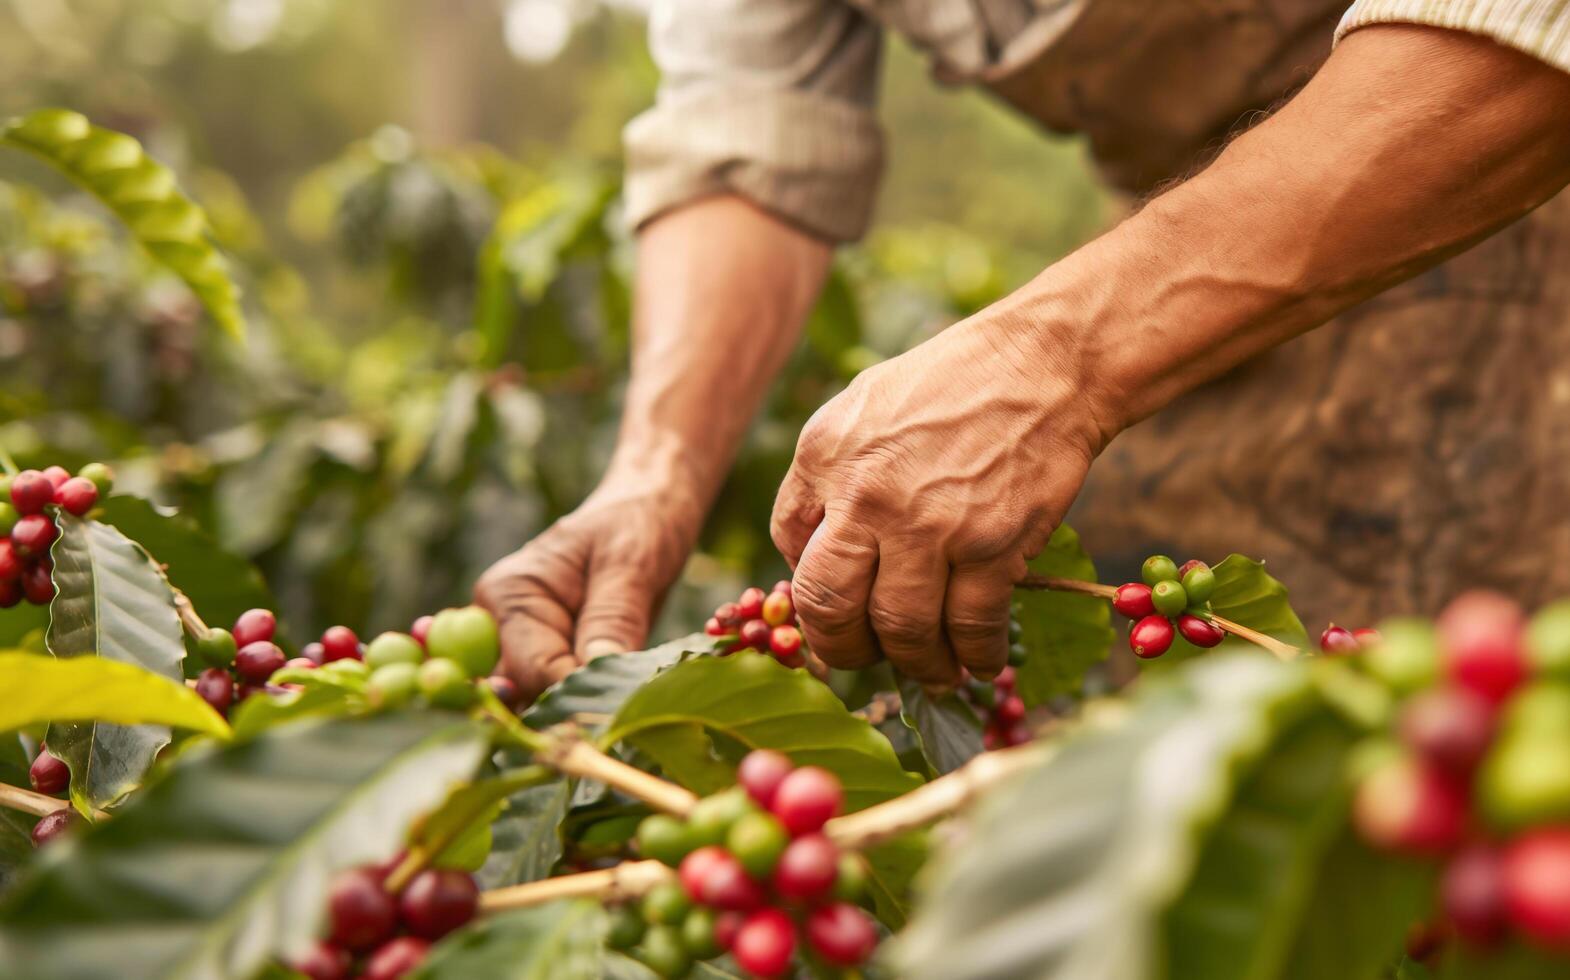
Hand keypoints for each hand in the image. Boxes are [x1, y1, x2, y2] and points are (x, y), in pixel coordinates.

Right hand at [475, 479, 700, 701]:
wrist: (648, 509)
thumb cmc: (638, 524)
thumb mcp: (631, 563)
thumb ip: (612, 617)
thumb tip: (596, 672)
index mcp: (511, 593)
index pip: (532, 668)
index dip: (575, 696)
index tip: (620, 712)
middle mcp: (502, 623)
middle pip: (522, 693)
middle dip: (566, 713)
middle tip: (611, 729)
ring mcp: (523, 646)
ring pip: (534, 703)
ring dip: (575, 715)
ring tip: (617, 722)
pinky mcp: (551, 660)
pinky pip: (555, 697)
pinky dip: (584, 708)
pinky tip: (615, 712)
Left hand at [771, 307, 1110, 686]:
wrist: (1046, 361)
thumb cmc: (957, 382)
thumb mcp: (864, 406)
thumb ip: (832, 474)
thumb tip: (815, 549)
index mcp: (823, 454)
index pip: (788, 545)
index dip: (811, 584)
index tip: (840, 603)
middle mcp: (864, 494)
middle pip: (828, 606)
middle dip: (844, 648)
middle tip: (869, 655)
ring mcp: (928, 524)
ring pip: (900, 631)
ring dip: (917, 664)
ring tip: (934, 670)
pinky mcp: (990, 545)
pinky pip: (970, 627)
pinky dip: (976, 655)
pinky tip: (981, 659)